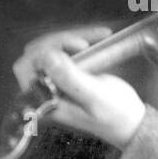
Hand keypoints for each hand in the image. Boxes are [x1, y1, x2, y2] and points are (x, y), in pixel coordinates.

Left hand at [13, 27, 145, 149]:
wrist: (131, 122)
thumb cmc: (114, 114)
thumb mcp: (94, 96)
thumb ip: (69, 78)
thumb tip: (46, 56)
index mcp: (43, 101)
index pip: (27, 66)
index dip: (47, 50)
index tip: (77, 48)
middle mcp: (42, 91)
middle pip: (36, 53)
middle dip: (60, 41)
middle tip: (87, 43)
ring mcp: (53, 82)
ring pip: (49, 48)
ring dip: (71, 38)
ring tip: (98, 36)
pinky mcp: (65, 74)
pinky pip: (62, 50)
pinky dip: (78, 40)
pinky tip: (98, 37)